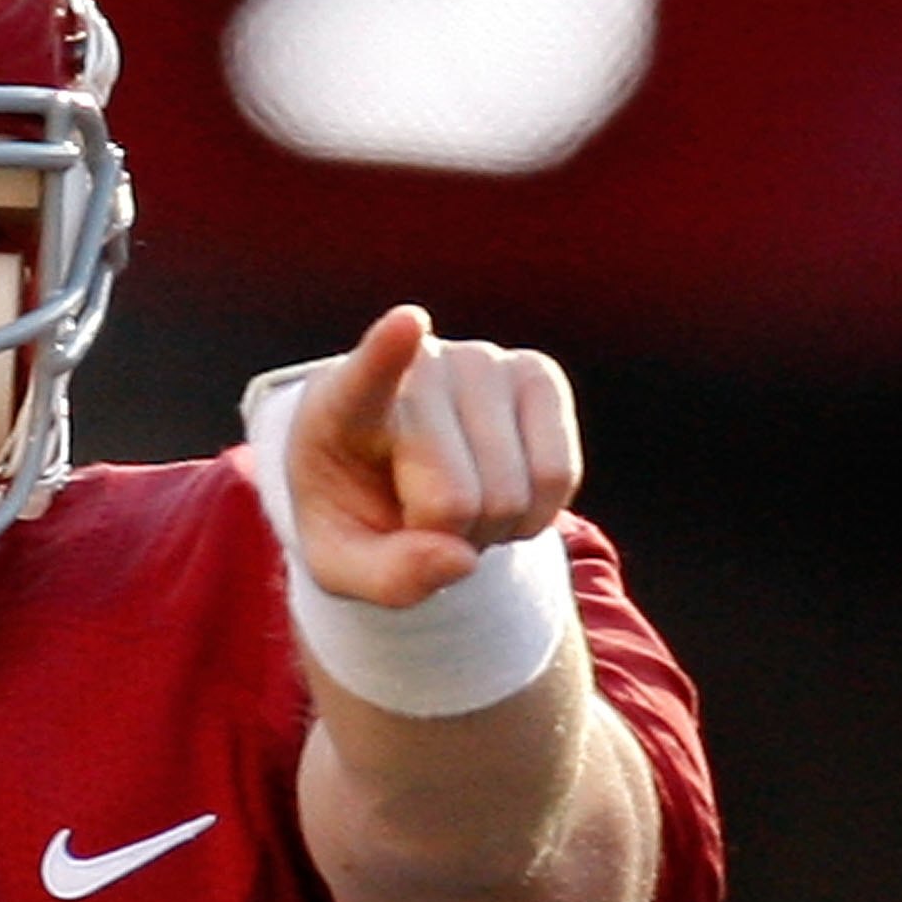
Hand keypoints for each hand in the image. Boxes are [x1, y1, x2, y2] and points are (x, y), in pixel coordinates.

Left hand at [284, 304, 580, 609]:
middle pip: (455, 502)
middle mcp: (418, 367)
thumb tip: (460, 558)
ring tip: (455, 502)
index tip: (408, 325)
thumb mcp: (344, 566)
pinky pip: (558, 476)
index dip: (388, 354)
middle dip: (446, 542)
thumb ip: (386, 577)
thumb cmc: (357, 515)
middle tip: (420, 519)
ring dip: (490, 531)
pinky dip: (533, 515)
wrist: (394, 478)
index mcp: (342, 405)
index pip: (367, 379)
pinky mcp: (536, 373)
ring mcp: (482, 361)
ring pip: (511, 495)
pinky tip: (500, 492)